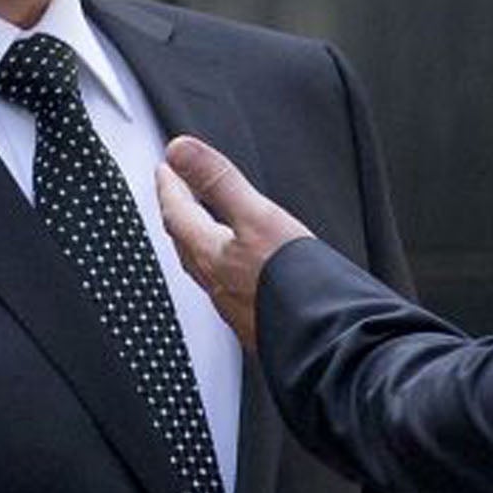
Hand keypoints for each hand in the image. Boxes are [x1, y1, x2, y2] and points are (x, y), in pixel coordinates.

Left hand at [157, 136, 311, 349]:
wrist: (326, 341)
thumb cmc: (295, 283)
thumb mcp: (258, 217)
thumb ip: (219, 182)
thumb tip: (180, 150)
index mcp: (211, 256)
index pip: (178, 215)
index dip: (170, 187)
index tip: (165, 169)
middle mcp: (216, 285)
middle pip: (185, 242)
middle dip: (178, 212)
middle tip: (175, 193)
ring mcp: (235, 307)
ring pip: (203, 266)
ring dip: (197, 240)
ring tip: (201, 225)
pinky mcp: (255, 322)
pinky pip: (225, 285)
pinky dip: (222, 265)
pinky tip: (239, 270)